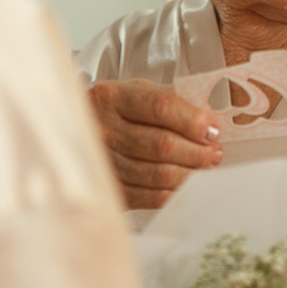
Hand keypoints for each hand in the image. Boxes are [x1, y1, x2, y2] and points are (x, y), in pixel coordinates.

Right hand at [88, 78, 222, 209]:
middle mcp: (103, 129)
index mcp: (111, 97)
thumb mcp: (136, 91)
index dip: (192, 120)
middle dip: (197, 151)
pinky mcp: (109, 188)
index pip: (160, 107)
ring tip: (204, 166)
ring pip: (159, 174)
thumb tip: (207, 116)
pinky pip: (149, 196)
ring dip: (190, 173)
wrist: (73, 130)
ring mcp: (103, 161)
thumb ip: (171, 99)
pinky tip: (184, 184)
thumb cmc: (114, 109)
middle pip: (162, 144)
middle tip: (214, 152)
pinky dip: (173, 192)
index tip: (212, 129)